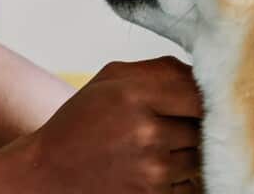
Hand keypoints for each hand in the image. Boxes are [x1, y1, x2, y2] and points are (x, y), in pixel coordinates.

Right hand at [19, 56, 203, 191]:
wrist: (48, 172)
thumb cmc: (79, 123)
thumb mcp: (109, 80)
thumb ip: (159, 70)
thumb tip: (202, 74)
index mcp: (134, 94)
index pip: (201, 92)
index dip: (205, 96)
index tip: (196, 98)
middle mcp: (147, 132)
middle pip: (205, 125)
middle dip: (194, 124)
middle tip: (171, 123)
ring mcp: (153, 169)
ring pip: (201, 156)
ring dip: (188, 152)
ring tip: (156, 147)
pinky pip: (191, 183)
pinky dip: (180, 177)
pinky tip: (152, 168)